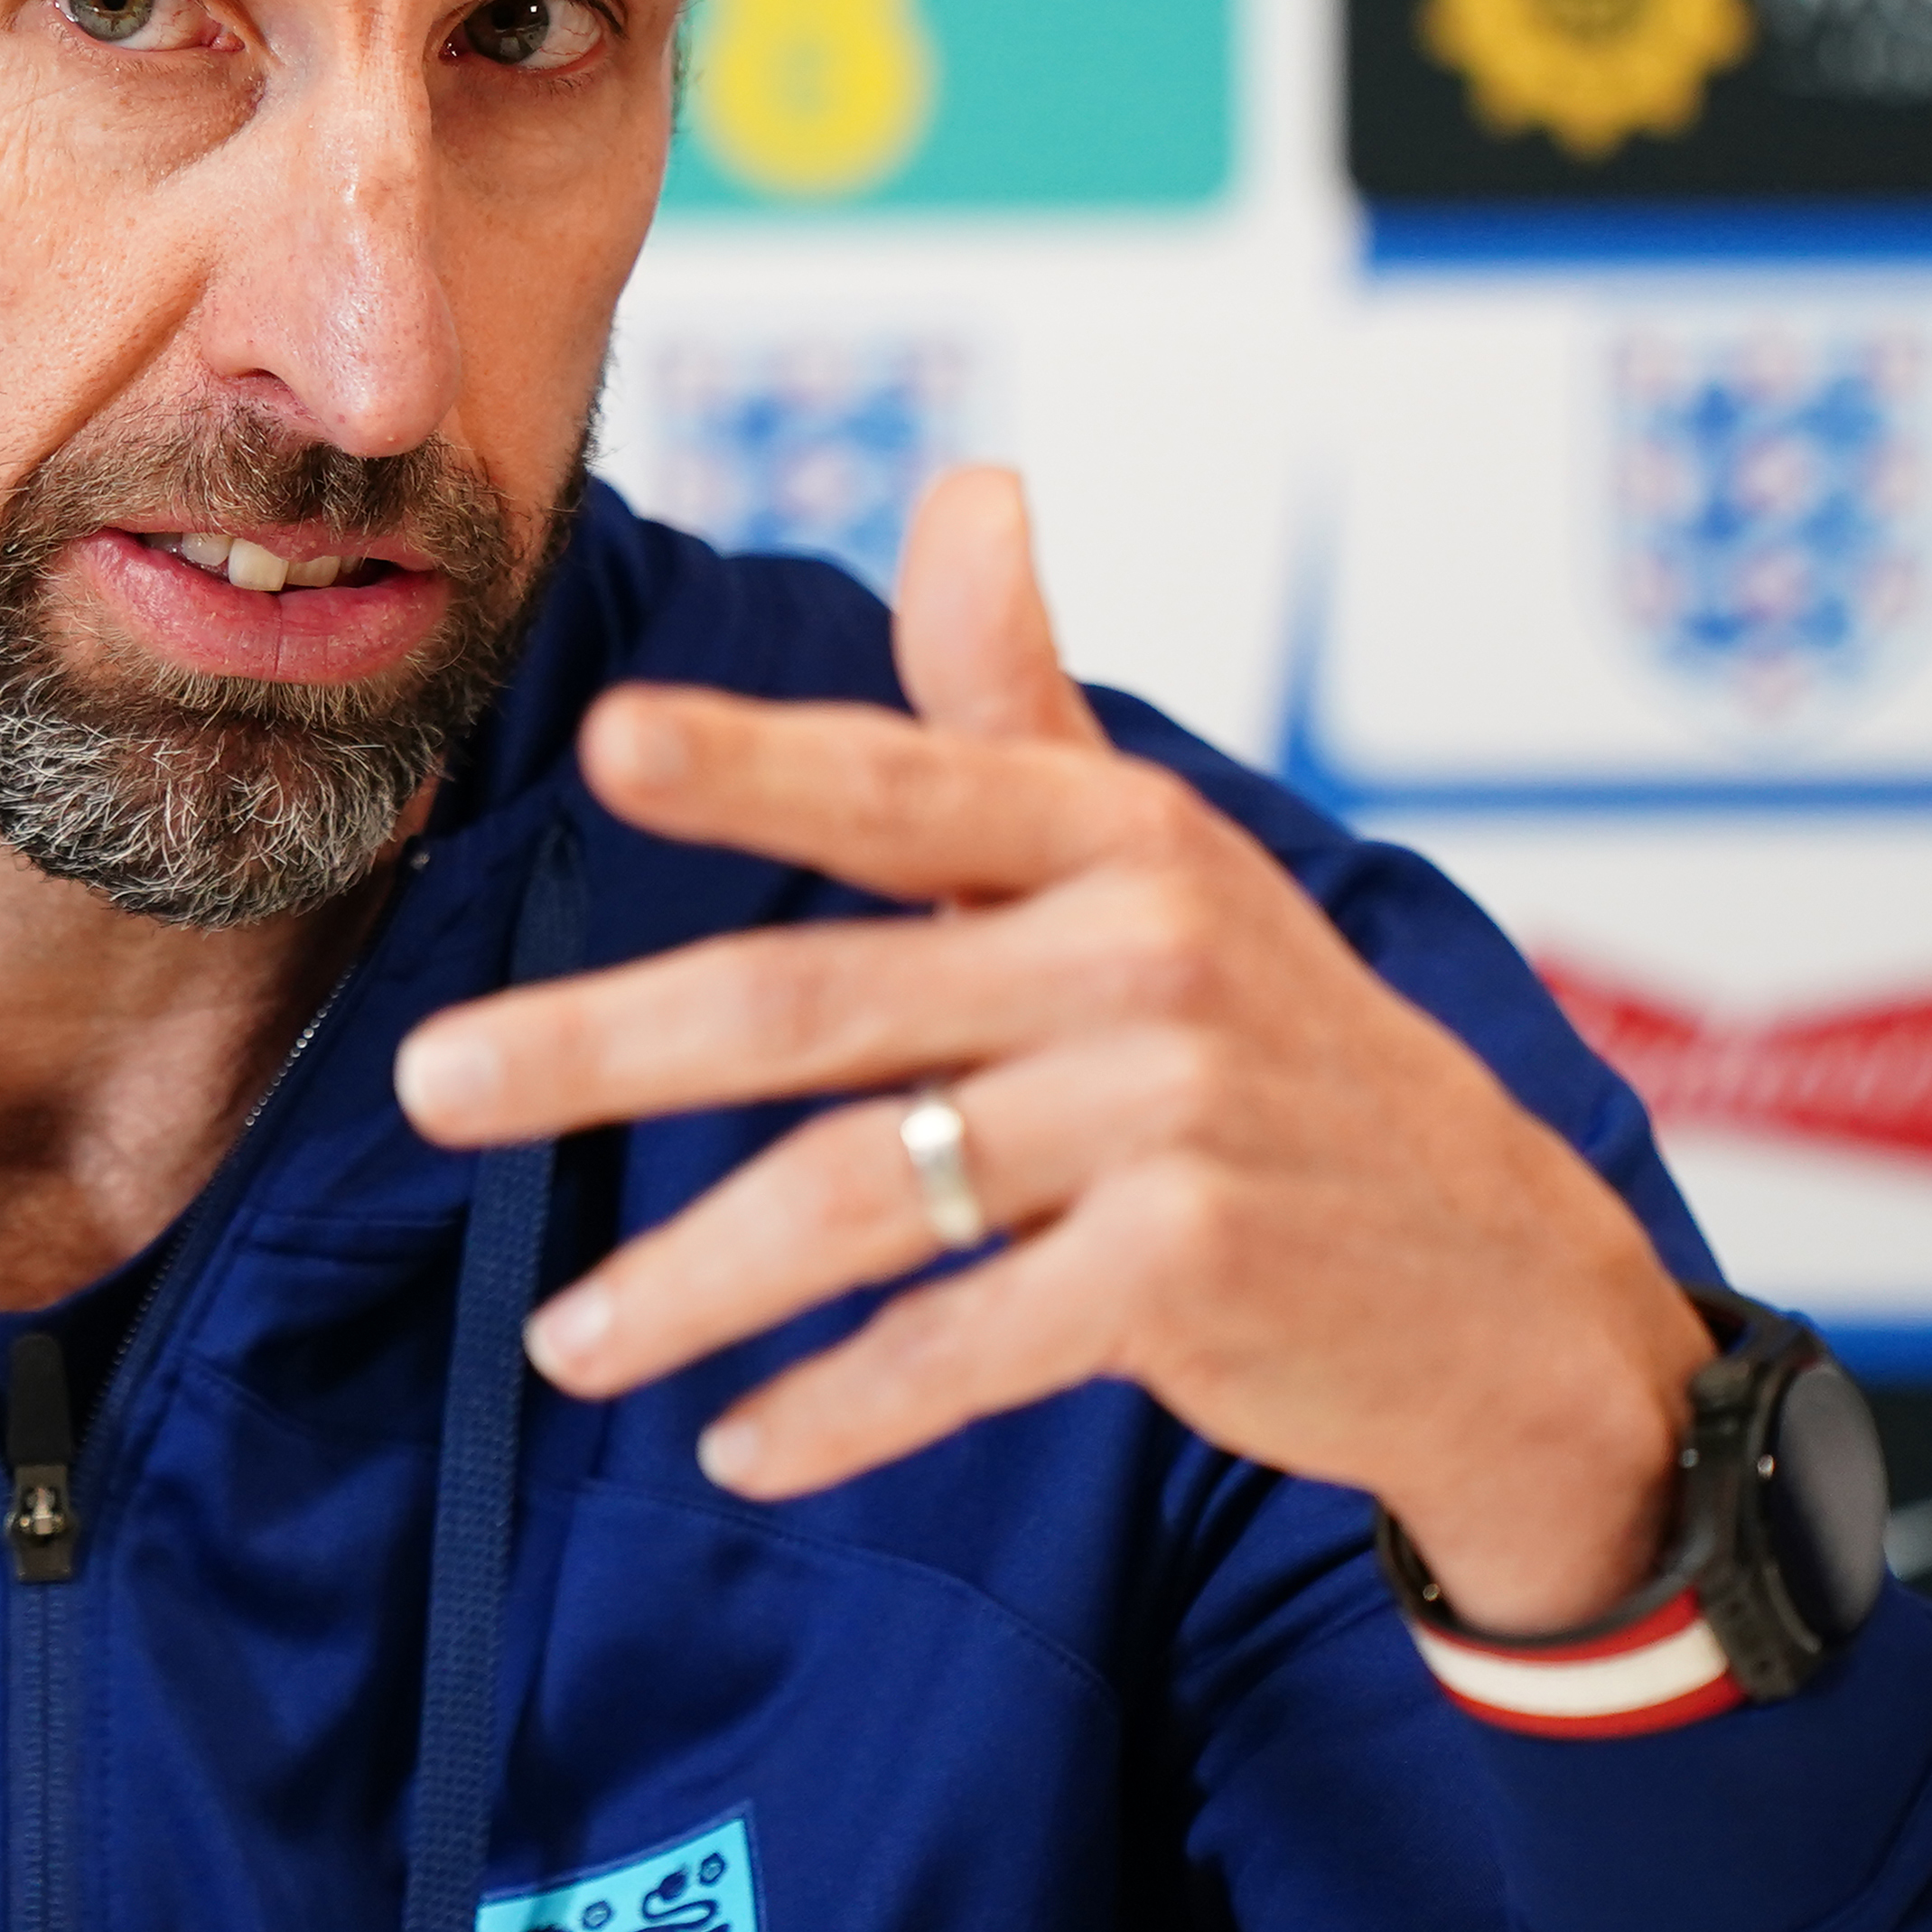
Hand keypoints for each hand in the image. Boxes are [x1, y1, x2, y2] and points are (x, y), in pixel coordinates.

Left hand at [392, 468, 1716, 1634]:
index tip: (609, 744)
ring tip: (564, 1342)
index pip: (902, 784)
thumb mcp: (1160, 858)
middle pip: (815, 1003)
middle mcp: (1144, 959)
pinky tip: (738, 1447)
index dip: (758, 764)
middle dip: (598, 1048)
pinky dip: (841, 1405)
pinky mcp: (1190, 1277)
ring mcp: (1169, 1121)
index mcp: (1116, 836)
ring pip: (860, 1194)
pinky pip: (963, 1341)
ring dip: (691, 1280)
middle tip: (429, 1087)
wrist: (1503, 1284)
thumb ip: (1020, 698)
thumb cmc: (1280, 1049)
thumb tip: (965, 484)